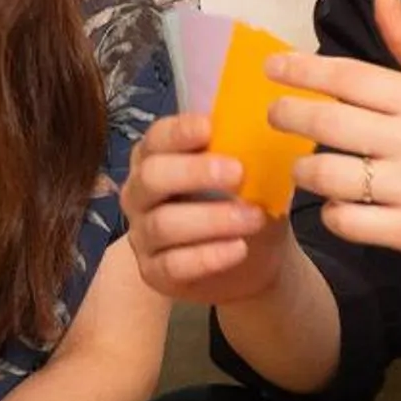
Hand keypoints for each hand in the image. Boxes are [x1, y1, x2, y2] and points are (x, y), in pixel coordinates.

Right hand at [120, 111, 295, 304]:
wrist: (252, 258)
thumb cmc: (244, 203)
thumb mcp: (250, 173)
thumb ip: (245, 152)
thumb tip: (261, 128)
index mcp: (157, 158)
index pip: (156, 138)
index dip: (179, 132)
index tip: (210, 128)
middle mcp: (140, 193)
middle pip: (151, 177)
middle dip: (193, 172)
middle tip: (237, 173)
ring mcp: (142, 234)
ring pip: (163, 224)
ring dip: (212, 219)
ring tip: (253, 218)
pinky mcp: (153, 272)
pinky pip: (173, 264)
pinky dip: (209, 256)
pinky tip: (238, 249)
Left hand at [266, 0, 400, 272]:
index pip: (349, 77)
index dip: (301, 71)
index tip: (271, 67)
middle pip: (327, 124)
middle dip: (287, 116)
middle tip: (277, 115)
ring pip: (328, 176)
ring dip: (304, 169)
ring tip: (305, 164)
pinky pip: (347, 220)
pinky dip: (331, 212)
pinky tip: (337, 202)